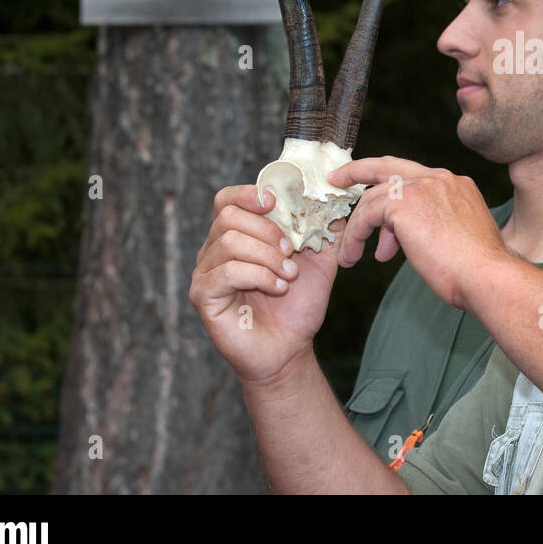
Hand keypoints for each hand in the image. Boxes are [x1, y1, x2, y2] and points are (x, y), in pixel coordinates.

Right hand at [189, 184, 345, 386]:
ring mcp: (205, 273)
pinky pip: (227, 271)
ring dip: (267, 256)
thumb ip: (327, 229)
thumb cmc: (298, 304)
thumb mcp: (321, 261)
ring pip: (229, 241)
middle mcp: (214, 251)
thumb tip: (339, 200)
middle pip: (229, 216)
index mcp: (238, 236)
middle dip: (268, 231)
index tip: (276, 204)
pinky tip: (278, 289)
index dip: (250, 194)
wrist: (289, 349)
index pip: (228, 199)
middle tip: (291, 253)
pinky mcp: (203, 295)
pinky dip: (259, 276)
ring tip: (289, 276)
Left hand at [328, 156, 513, 310]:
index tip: (369, 184)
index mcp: (454, 185)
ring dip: (357, 228)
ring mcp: (422, 187)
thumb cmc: (475, 270)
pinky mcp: (403, 203)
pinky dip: (356, 235)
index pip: (412, 173)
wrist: (485, 276)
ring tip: (350, 255)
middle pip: (387, 166)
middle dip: (358, 172)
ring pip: (373, 198)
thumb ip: (428, 226)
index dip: (387, 177)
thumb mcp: (452, 238)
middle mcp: (439, 179)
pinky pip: (366, 215)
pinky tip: (354, 255)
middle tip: (337, 180)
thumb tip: (397, 236)